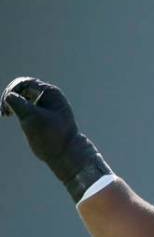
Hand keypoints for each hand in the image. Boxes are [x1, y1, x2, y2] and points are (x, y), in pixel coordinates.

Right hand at [3, 76, 110, 201]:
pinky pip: (24, 105)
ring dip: (11, 102)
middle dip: (10, 96)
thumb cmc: (52, 136)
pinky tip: (9, 114)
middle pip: (22, 88)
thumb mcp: (33, 118)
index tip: (6, 104)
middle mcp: (48, 97)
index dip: (11, 90)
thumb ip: (19, 104)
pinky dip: (15, 108)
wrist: (65, 153)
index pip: (25, 83)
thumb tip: (9, 95)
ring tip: (6, 113)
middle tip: (4, 112)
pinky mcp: (40, 115)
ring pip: (22, 97)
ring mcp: (44, 106)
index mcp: (51, 93)